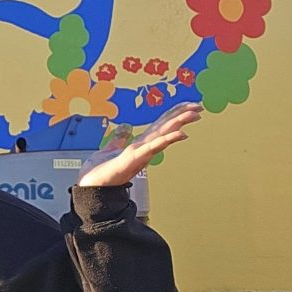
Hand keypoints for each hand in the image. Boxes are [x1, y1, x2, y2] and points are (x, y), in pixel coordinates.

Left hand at [77, 102, 202, 186]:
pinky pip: (153, 147)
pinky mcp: (134, 159)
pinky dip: (167, 140)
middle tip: (199, 107)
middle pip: (166, 128)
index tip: (187, 105)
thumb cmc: (101, 170)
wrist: (93, 186)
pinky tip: (180, 134)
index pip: (160, 125)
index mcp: (139, 144)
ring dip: (179, 124)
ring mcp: (141, 153)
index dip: (173, 113)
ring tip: (194, 115)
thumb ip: (119, 138)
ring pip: (163, 135)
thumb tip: (126, 126)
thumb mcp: (110, 149)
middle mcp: (144, 148)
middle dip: (182, 116)